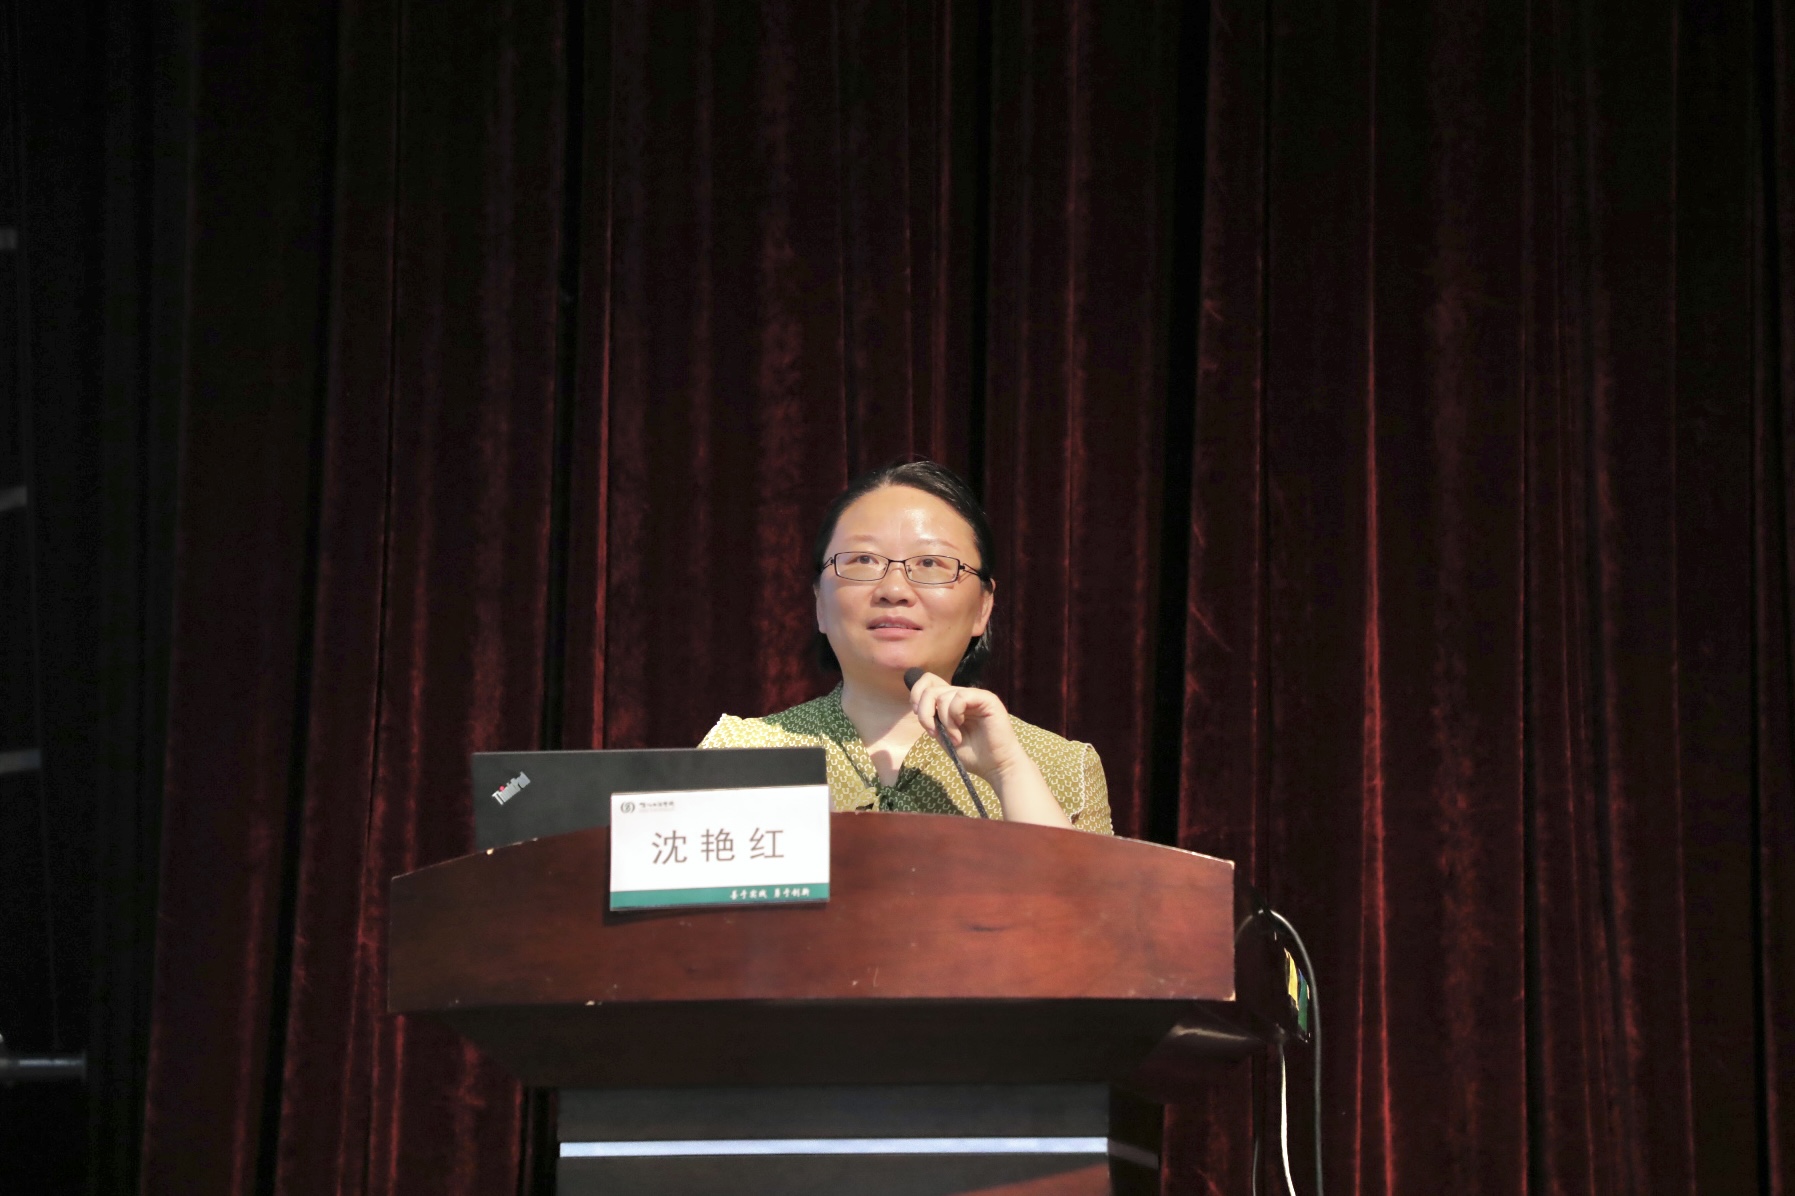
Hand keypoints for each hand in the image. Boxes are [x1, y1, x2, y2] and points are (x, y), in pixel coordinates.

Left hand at [905, 671, 1026, 782]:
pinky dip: (954, 715)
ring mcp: (976, 696)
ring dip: (943, 720)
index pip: (929, 682)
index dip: (917, 693)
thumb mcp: (945, 737)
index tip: (917, 713)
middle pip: (932, 688)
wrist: (996, 767)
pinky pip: (960, 697)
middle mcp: (964, 696)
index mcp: (953, 703)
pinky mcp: (987, 699)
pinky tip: (960, 729)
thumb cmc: (974, 756)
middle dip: (925, 712)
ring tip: (954, 738)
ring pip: (944, 695)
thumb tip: (919, 708)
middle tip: (933, 732)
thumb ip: (934, 721)